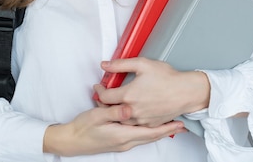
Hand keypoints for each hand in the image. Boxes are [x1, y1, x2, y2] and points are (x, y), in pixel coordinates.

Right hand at [43, 104, 184, 155]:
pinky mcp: (118, 142)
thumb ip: (114, 112)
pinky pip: (139, 138)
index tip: (179, 124)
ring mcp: (122, 144)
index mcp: (122, 134)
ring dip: (158, 132)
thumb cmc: (82, 128)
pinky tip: (149, 127)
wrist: (71, 141)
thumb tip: (128, 109)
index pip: (150, 132)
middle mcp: (125, 142)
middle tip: (181, 125)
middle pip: (152, 137)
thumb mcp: (97, 116)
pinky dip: (148, 133)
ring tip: (170, 125)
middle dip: (167, 131)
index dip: (166, 128)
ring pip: (146, 138)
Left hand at [94, 58, 210, 127]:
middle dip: (105, 102)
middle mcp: (133, 110)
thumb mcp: (142, 64)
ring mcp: (141, 120)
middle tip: (106, 93)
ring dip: (116, 111)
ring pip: (121, 119)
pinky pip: (134, 124)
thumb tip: (105, 65)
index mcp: (128, 95)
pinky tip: (133, 108)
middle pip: (110, 110)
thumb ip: (120, 64)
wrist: (186, 92)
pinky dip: (130, 117)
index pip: (104, 96)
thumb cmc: (168, 78)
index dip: (99, 90)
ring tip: (119, 101)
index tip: (99, 86)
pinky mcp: (150, 124)